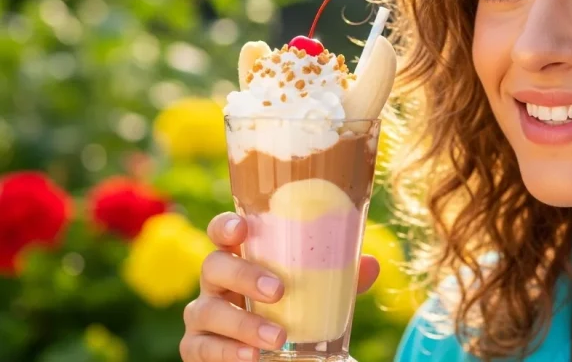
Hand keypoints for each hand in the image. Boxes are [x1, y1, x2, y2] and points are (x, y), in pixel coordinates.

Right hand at [180, 212, 379, 360]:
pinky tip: (250, 356)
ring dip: (244, 323)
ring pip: (206, 311)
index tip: (242, 229)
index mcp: (241, 259)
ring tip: (278, 337)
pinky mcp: (197, 347)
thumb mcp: (314, 294)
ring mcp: (203, 315)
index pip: (223, 233)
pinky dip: (227, 351)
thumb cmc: (289, 312)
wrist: (273, 356)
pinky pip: (201, 347)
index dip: (226, 226)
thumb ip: (339, 279)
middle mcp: (215, 284)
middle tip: (278, 290)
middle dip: (243, 275)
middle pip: (213, 266)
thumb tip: (371, 265)